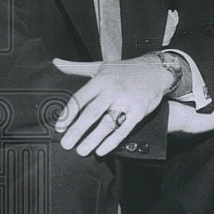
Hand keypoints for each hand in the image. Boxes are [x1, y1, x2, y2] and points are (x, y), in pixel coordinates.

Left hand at [53, 55, 173, 156]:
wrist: (157, 70)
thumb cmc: (125, 70)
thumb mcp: (100, 65)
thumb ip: (77, 67)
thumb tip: (55, 62)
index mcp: (101, 79)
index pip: (80, 98)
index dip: (68, 115)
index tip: (59, 128)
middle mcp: (113, 90)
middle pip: (91, 113)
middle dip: (77, 131)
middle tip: (66, 144)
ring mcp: (127, 101)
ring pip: (107, 123)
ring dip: (93, 139)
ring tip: (82, 151)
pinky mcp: (139, 111)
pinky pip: (124, 129)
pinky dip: (112, 141)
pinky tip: (102, 150)